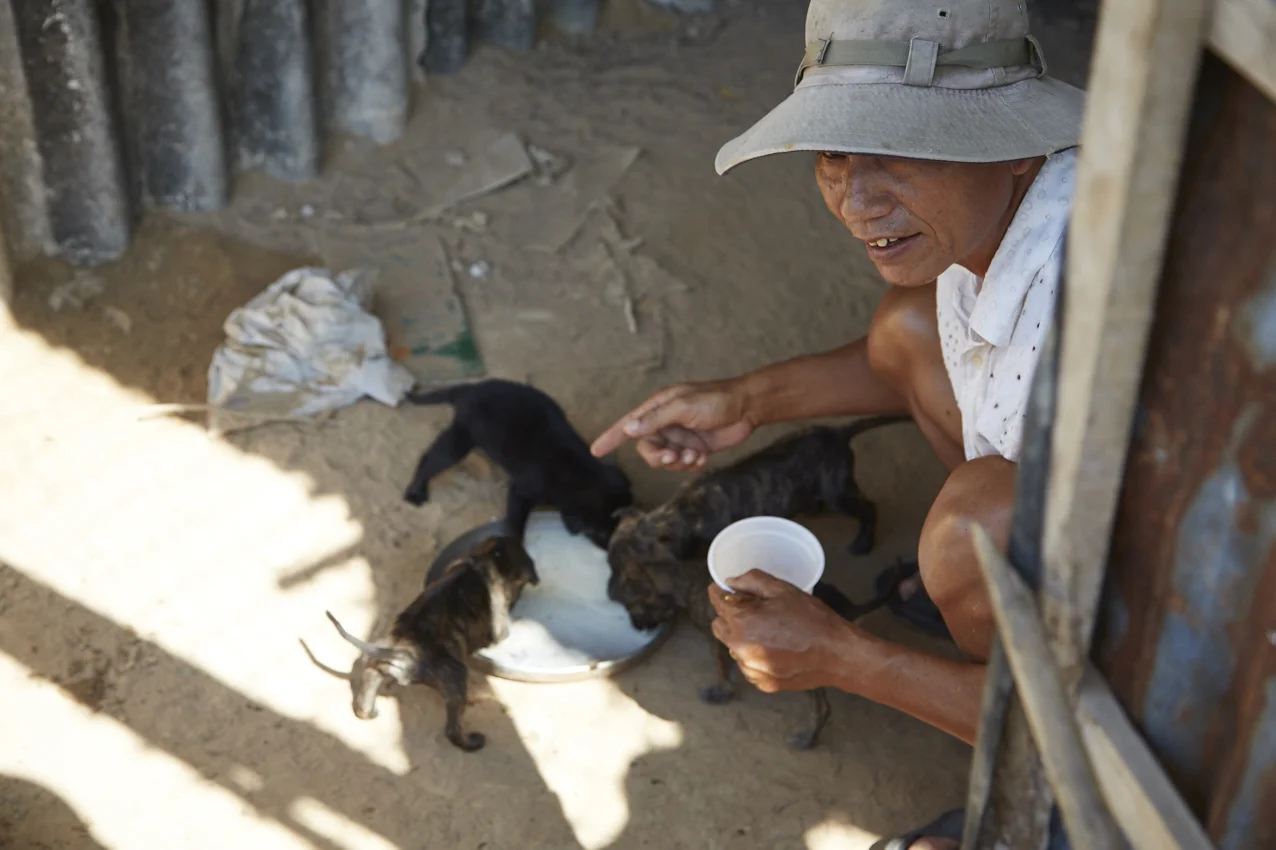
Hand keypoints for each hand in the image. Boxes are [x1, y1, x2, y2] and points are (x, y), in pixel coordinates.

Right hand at [590, 379, 756, 469]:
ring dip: (679, 462)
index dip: (611, 437)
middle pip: (647, 449)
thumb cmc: (715, 401)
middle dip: (659, 457)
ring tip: (696, 454)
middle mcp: (665, 423)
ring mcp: (680, 436)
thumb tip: (628, 428)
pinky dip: (692, 464)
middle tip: (674, 457)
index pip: (628, 425)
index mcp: (658, 408)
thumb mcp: (683, 407)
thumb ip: (655, 419)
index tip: (596, 451)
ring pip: (665, 460)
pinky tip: (703, 456)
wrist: (747, 408)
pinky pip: (682, 465)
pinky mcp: (694, 448)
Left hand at [708, 570, 857, 692]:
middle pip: (720, 626)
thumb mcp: (782, 589)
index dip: (722, 592)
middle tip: (754, 609)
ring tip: (770, 630)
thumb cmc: (811, 618)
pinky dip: (756, 655)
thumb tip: (730, 582)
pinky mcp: (762, 683)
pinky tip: (777, 648)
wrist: (837, 654)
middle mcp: (739, 648)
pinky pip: (748, 665)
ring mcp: (750, 669)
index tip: (728, 590)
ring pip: (733, 647)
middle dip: (731, 615)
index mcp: (741, 622)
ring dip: (743, 637)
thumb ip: (751, 580)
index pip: (717, 602)